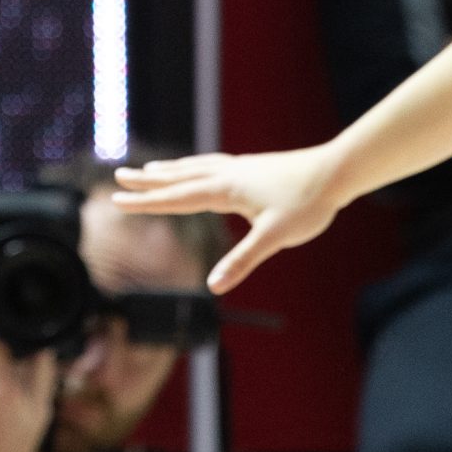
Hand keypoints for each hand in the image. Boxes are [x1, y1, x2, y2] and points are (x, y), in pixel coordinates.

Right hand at [113, 144, 343, 293]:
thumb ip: (242, 261)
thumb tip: (214, 287)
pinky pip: (210, 165)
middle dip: (147, 181)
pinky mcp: (251, 168)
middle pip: (178, 177)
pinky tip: (198, 169)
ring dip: (168, 171)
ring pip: (194, 168)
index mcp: (225, 190)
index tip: (116, 200)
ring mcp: (239, 168)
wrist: (334, 172)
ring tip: (150, 171)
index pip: (176, 198)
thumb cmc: (306, 204)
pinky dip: (193, 166)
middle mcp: (226, 174)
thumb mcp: (274, 237)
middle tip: (118, 176)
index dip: (145, 202)